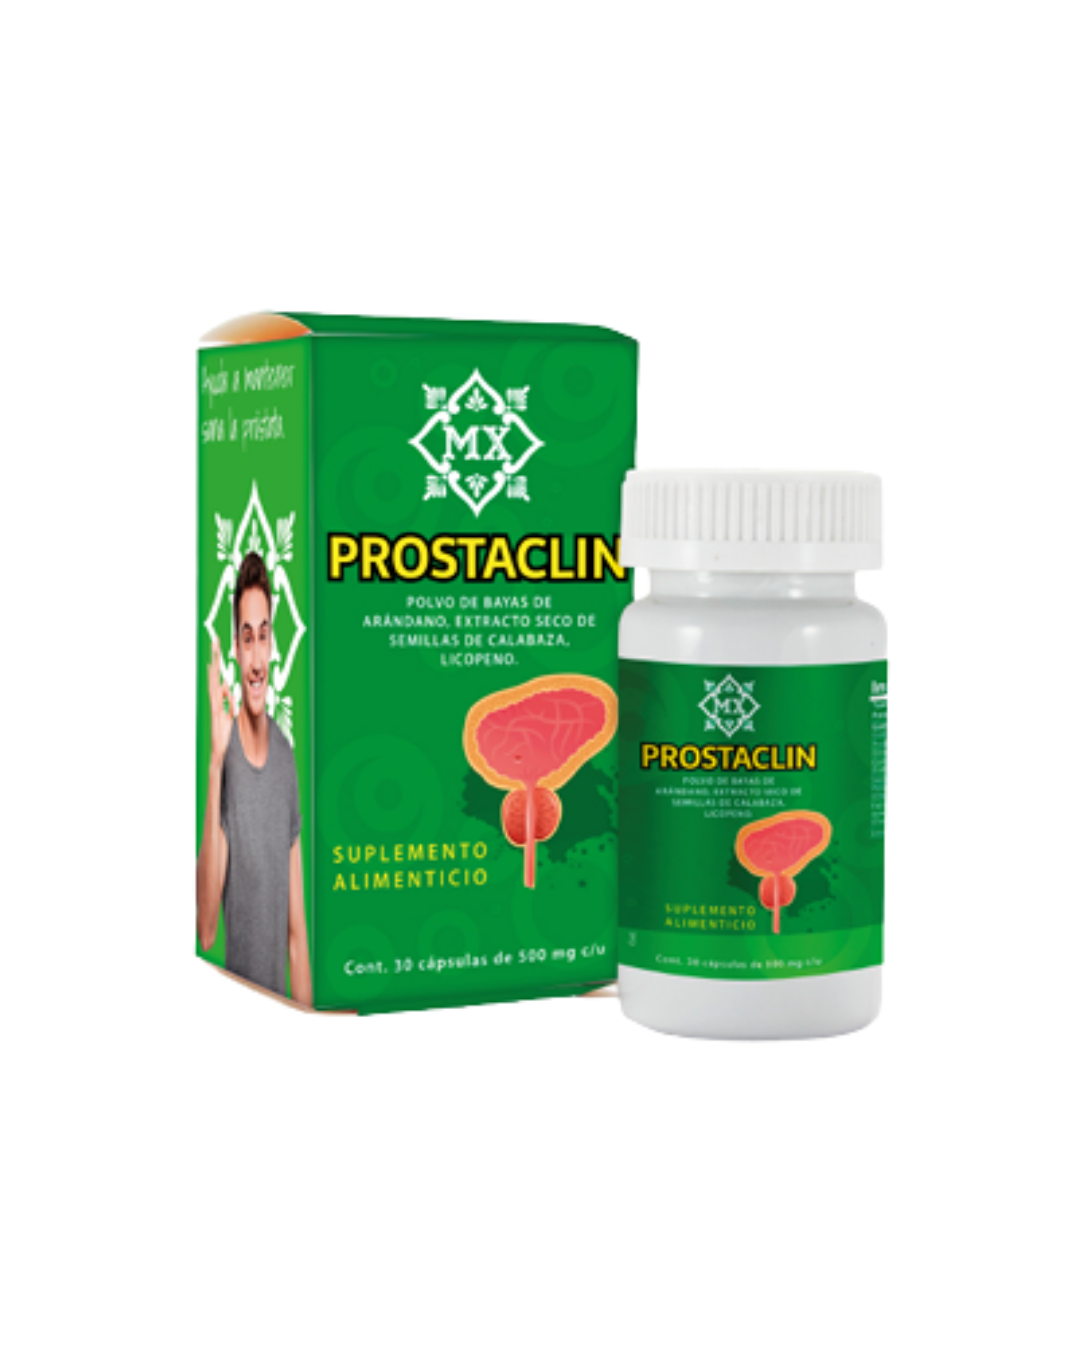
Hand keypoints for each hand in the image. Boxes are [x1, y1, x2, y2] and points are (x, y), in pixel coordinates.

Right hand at [208, 636, 236, 769]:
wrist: (220, 758)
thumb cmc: (225, 739)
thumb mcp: (229, 716)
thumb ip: (228, 702)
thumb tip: (229, 690)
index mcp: (219, 702)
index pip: (218, 678)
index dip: (218, 663)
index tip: (217, 647)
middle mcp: (216, 704)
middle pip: (215, 677)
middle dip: (215, 659)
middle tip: (215, 640)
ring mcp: (216, 710)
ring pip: (214, 687)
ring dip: (215, 671)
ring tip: (215, 653)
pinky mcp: (219, 719)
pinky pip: (220, 703)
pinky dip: (220, 693)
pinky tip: (222, 682)